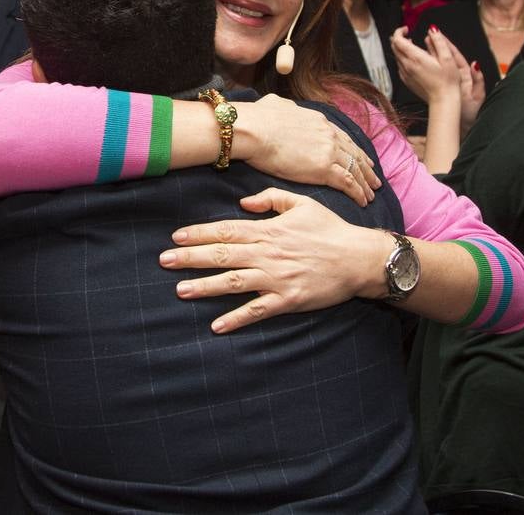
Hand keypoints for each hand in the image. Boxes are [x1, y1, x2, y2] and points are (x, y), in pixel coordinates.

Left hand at [159, 188, 392, 332]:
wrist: (358, 258)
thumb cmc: (331, 229)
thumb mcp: (302, 203)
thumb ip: (271, 199)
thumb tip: (243, 202)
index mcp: (269, 230)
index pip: (227, 230)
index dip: (200, 233)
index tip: (176, 236)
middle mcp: (268, 253)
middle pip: (223, 254)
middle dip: (191, 257)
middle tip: (165, 261)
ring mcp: (277, 278)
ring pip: (234, 282)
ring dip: (206, 286)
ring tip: (181, 290)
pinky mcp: (288, 299)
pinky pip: (257, 310)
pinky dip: (237, 318)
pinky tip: (217, 325)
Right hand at [234, 95, 379, 205]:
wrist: (254, 129)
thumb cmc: (258, 118)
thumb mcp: (276, 105)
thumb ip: (284, 107)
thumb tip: (280, 105)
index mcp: (319, 121)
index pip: (342, 137)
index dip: (353, 150)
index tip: (361, 158)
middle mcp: (329, 135)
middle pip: (354, 153)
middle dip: (366, 167)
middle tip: (374, 179)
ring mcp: (329, 151)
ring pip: (355, 169)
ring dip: (366, 183)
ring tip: (372, 194)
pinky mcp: (324, 169)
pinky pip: (348, 182)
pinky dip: (358, 192)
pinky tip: (363, 200)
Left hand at [392, 25, 477, 111]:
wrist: (443, 100)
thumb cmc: (447, 81)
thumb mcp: (447, 57)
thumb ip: (438, 41)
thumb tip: (432, 30)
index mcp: (416, 58)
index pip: (397, 40)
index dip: (399, 31)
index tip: (407, 29)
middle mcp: (407, 65)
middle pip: (394, 47)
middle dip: (399, 38)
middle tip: (408, 35)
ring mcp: (405, 74)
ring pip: (396, 56)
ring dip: (401, 48)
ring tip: (413, 45)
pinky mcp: (407, 81)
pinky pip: (400, 66)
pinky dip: (403, 59)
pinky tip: (413, 60)